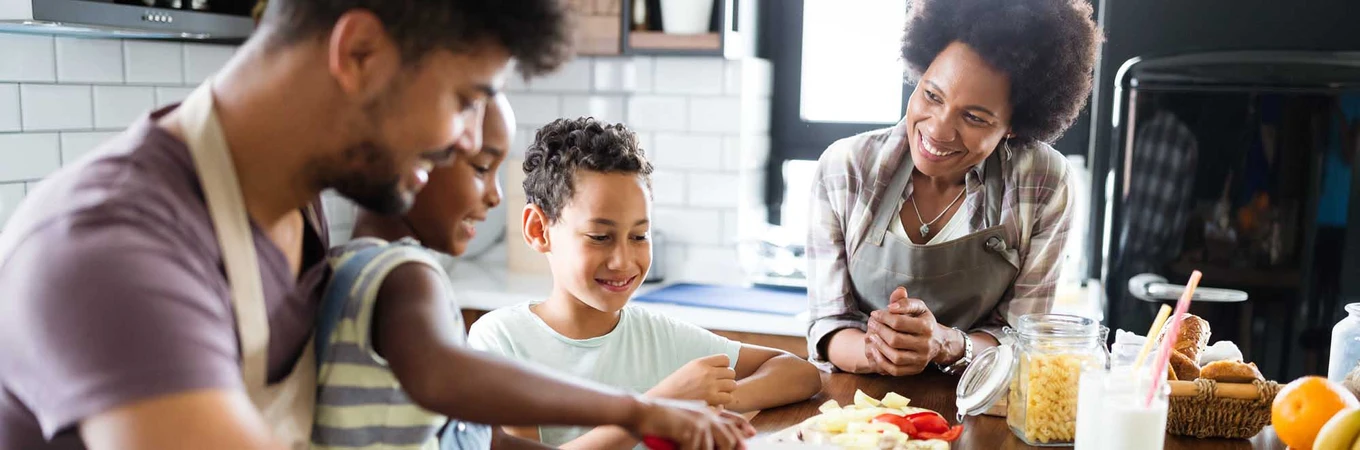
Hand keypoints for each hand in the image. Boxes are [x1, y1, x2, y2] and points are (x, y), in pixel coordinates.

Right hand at [626, 397, 754, 449]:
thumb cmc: (658, 421)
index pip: (730, 421)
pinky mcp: (690, 430)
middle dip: (730, 449)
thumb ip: (698, 430)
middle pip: (729, 438)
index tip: (751, 435)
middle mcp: (705, 415)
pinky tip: (679, 449)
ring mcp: (699, 422)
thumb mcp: (683, 423)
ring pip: (714, 448)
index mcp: (705, 411)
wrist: (641, 411)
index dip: (742, 429)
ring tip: (687, 448)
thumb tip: (708, 443)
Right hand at [647, 354, 737, 407]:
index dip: (724, 367)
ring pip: (732, 385)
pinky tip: (716, 401)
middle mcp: (707, 372)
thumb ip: (704, 366)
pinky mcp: (711, 399)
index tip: (717, 373)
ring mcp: (710, 385)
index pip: (725, 359)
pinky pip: (729, 397)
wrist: (665, 400)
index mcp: (701, 362)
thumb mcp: (688, 369)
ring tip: (717, 393)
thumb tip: (722, 366)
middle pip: (731, 372)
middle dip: (727, 379)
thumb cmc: (674, 386)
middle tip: (718, 386)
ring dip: (727, 390)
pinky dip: (724, 400)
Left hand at [864, 287, 946, 375]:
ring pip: (895, 357)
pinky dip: (882, 361)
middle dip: (879, 331)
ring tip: (872, 336)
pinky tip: (875, 350)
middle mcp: (926, 345)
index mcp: (927, 327)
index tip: (875, 313)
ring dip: (879, 346)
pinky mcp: (916, 369)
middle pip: (895, 340)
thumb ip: (904, 302)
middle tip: (871, 324)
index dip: (883, 317)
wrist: (938, 342)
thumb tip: (891, 306)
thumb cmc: (922, 321)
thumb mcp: (918, 307)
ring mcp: (921, 359)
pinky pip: (895, 370)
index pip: (899, 322)